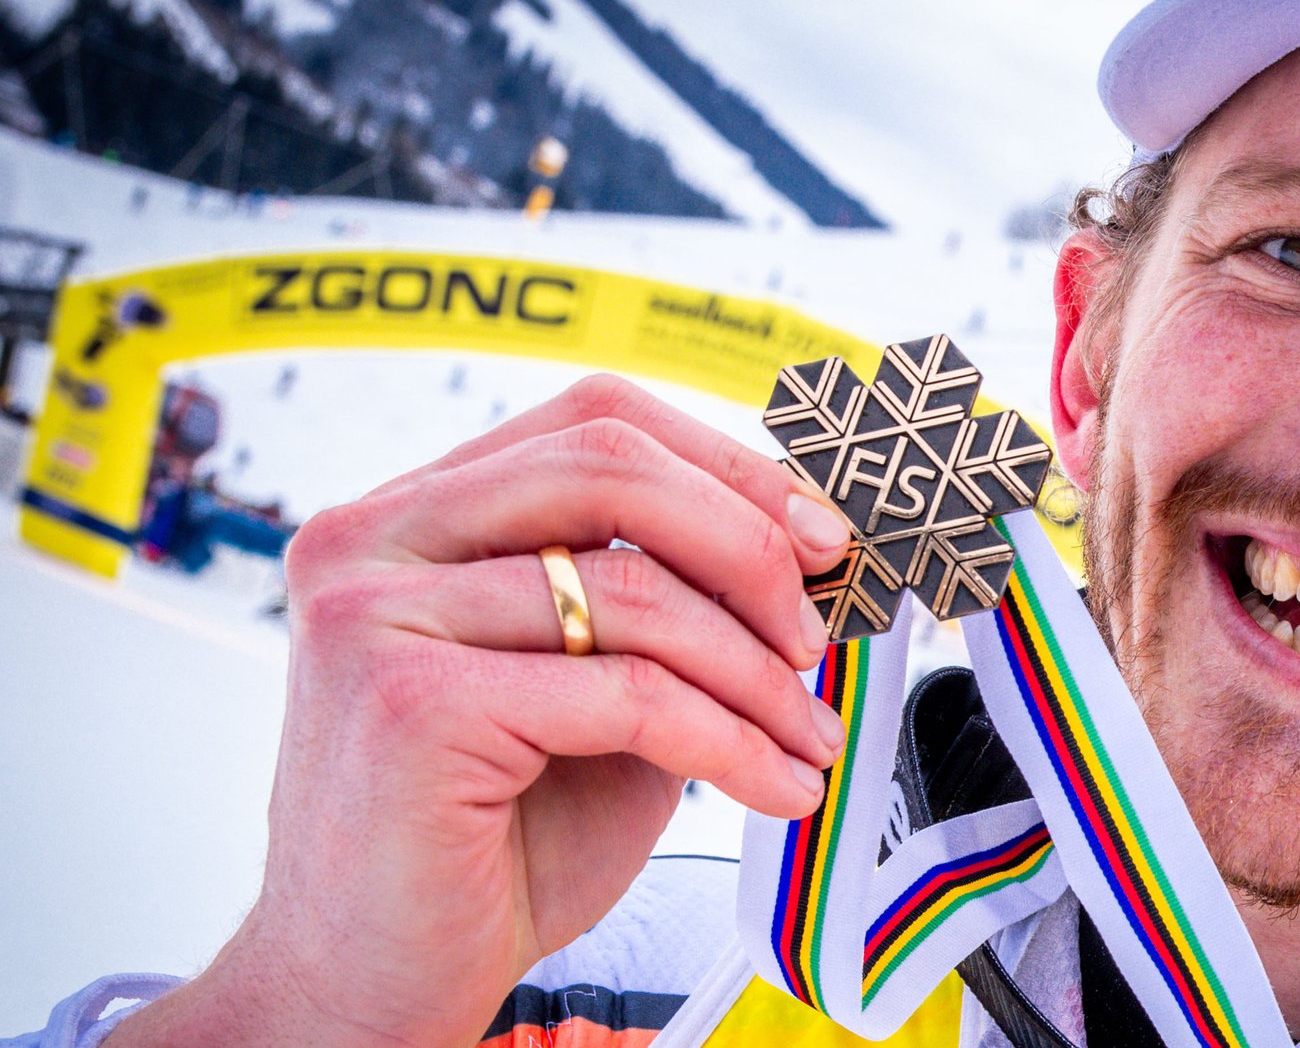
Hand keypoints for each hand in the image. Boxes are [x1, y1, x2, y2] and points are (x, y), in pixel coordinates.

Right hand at [105, 375, 851, 1047]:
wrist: (371, 986)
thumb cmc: (490, 842)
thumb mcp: (591, 692)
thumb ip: (658, 607)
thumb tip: (803, 552)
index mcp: (411, 514)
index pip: (593, 421)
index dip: (725, 465)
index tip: (819, 535)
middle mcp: (372, 540)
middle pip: (609, 467)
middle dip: (748, 546)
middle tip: (816, 633)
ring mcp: (375, 614)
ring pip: (634, 591)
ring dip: (756, 673)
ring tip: (807, 738)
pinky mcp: (410, 703)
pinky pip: (628, 694)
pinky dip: (730, 741)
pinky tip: (775, 785)